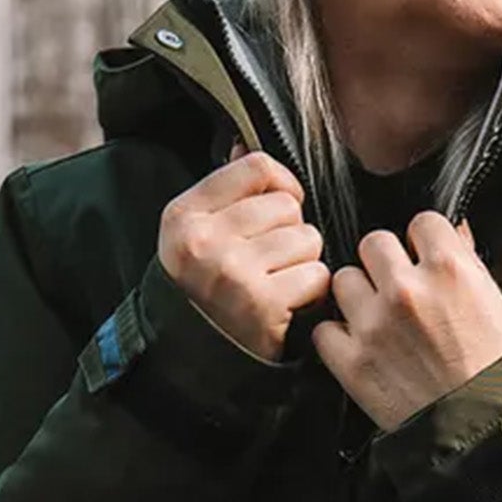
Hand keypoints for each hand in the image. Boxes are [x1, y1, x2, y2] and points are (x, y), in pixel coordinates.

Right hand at [157, 141, 331, 362]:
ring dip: (303, 262)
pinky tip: (286, 304)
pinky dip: (310, 292)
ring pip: (308, 239)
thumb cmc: (202, 291)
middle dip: (289, 231)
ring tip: (276, 282)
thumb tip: (246, 142)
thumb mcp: (193, 235)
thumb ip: (224, 191)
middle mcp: (205, 242)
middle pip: (287, 205)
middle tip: (269, 260)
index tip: (277, 209)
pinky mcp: (264, 307)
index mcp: (184, 216)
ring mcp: (234, 275)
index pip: (257, 166)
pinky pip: (317, 277)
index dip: (280, 185)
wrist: (192, 359)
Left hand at [312, 211, 501, 431]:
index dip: (423, 241)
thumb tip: (453, 237)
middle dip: (385, 263)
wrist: (487, 434)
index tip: (423, 256)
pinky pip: (324, 330)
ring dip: (357, 296)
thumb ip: (469, 267)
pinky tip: (358, 347)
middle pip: (374, 244)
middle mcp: (407, 289)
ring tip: (376, 318)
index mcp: (450, 270)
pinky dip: (337, 337)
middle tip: (396, 286)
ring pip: (343, 280)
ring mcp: (374, 324)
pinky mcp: (351, 362)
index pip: (421, 222)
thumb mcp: (500, 308)